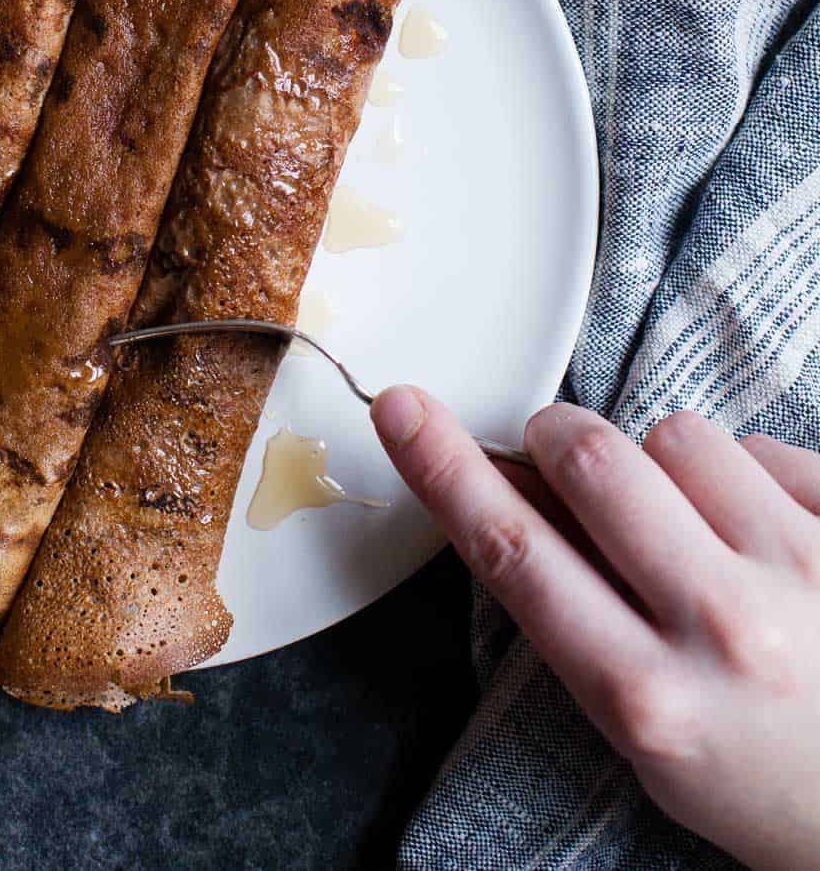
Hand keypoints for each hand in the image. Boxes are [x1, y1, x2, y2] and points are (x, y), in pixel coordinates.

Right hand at [373, 385, 819, 870]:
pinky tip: (769, 538)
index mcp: (650, 698)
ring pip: (680, 436)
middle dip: (562, 439)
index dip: (446, 472)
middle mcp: (725, 631)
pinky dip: (751, 477)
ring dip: (668, 464)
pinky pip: (764, 445)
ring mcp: (804, 572)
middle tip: (567, 456)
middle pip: (594, 460)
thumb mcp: (646, 726)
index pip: (517, 555)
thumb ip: (577, 614)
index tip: (402, 409)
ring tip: (700, 528)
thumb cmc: (759, 774)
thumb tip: (512, 484)